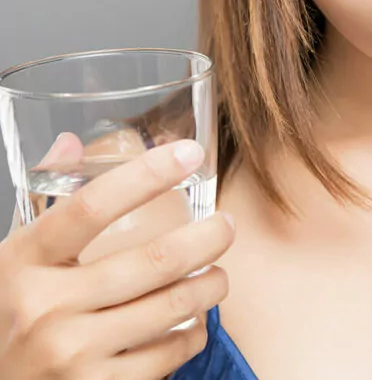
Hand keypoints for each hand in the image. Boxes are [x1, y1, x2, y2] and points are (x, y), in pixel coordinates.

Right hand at [0, 135, 234, 378]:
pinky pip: (169, 354)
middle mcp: (44, 307)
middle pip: (153, 260)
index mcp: (23, 262)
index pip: (91, 206)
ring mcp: (71, 353)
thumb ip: (46, 203)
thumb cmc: (9, 315)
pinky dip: (194, 334)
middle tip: (226, 226)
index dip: (146, 175)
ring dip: (212, 285)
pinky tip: (195, 322)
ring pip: (172, 306)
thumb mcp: (12, 260)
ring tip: (219, 274)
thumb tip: (72, 142)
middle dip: (208, 238)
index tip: (189, 154)